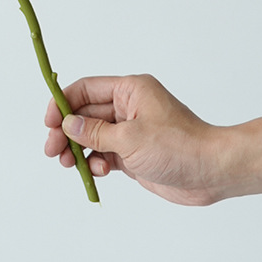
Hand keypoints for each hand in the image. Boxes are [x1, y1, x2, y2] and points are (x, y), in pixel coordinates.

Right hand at [44, 74, 225, 205]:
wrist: (212, 172)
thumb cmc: (179, 146)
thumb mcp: (130, 138)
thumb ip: (94, 132)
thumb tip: (68, 125)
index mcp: (129, 90)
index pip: (86, 89)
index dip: (63, 103)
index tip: (48, 122)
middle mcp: (128, 107)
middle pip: (85, 114)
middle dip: (66, 131)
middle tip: (52, 150)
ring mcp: (130, 131)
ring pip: (92, 136)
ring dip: (78, 149)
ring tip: (69, 164)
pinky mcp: (134, 153)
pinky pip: (104, 154)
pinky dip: (96, 162)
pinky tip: (99, 172)